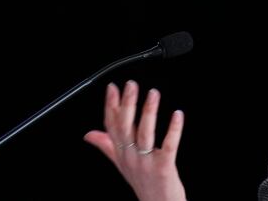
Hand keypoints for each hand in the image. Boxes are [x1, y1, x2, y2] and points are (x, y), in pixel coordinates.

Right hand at [83, 80, 186, 200]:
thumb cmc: (143, 183)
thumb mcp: (121, 164)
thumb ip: (107, 146)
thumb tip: (89, 134)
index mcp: (121, 154)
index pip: (112, 126)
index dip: (111, 106)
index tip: (112, 87)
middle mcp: (131, 157)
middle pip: (125, 128)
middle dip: (127, 104)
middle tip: (131, 84)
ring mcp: (146, 163)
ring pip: (145, 134)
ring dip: (148, 112)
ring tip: (153, 93)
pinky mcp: (164, 167)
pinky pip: (168, 146)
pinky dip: (173, 130)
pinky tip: (178, 115)